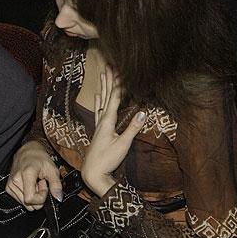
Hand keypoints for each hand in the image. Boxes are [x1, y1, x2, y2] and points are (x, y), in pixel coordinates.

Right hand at [6, 140, 61, 209]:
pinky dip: (27, 195)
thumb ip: (56, 185)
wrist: (27, 152)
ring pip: (25, 204)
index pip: (30, 199)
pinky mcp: (8, 188)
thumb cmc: (39, 158)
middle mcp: (15, 180)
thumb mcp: (52, 169)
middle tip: (40, 183)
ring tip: (35, 183)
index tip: (44, 186)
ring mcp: (10, 185)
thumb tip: (58, 198)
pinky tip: (29, 185)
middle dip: (38, 197)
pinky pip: (21, 201)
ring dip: (33, 196)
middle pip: (28, 204)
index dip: (41, 197)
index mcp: (26, 174)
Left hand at [81, 66, 145, 195]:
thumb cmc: (107, 159)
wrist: (92, 172)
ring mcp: (99, 125)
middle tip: (108, 65)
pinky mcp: (99, 130)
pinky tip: (98, 96)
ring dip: (103, 87)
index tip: (120, 70)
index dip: (118, 84)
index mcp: (107, 121)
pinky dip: (99, 100)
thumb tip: (144, 112)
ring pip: (101, 101)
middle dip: (109, 80)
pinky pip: (99, 109)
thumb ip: (133, 128)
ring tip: (102, 74)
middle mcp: (101, 120)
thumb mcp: (123, 145)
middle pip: (106, 96)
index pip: (114, 98)